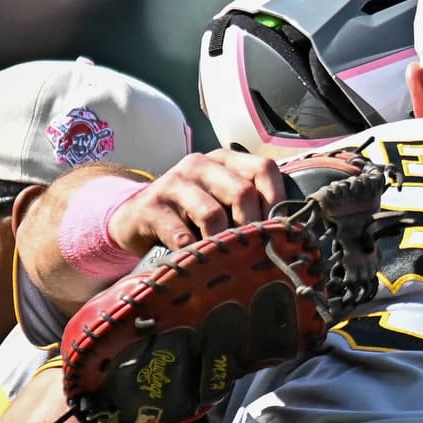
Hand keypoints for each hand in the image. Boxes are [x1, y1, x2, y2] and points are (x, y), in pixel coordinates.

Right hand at [105, 148, 296, 254]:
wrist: (135, 219)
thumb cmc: (190, 216)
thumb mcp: (222, 205)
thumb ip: (249, 208)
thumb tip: (287, 236)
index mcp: (225, 160)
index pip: (263, 168)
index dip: (277, 201)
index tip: (280, 231)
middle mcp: (200, 164)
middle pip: (241, 191)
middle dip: (251, 227)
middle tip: (253, 253)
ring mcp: (173, 182)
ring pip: (212, 213)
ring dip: (223, 242)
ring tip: (226, 260)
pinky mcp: (150, 206)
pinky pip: (179, 234)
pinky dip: (194, 252)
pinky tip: (198, 262)